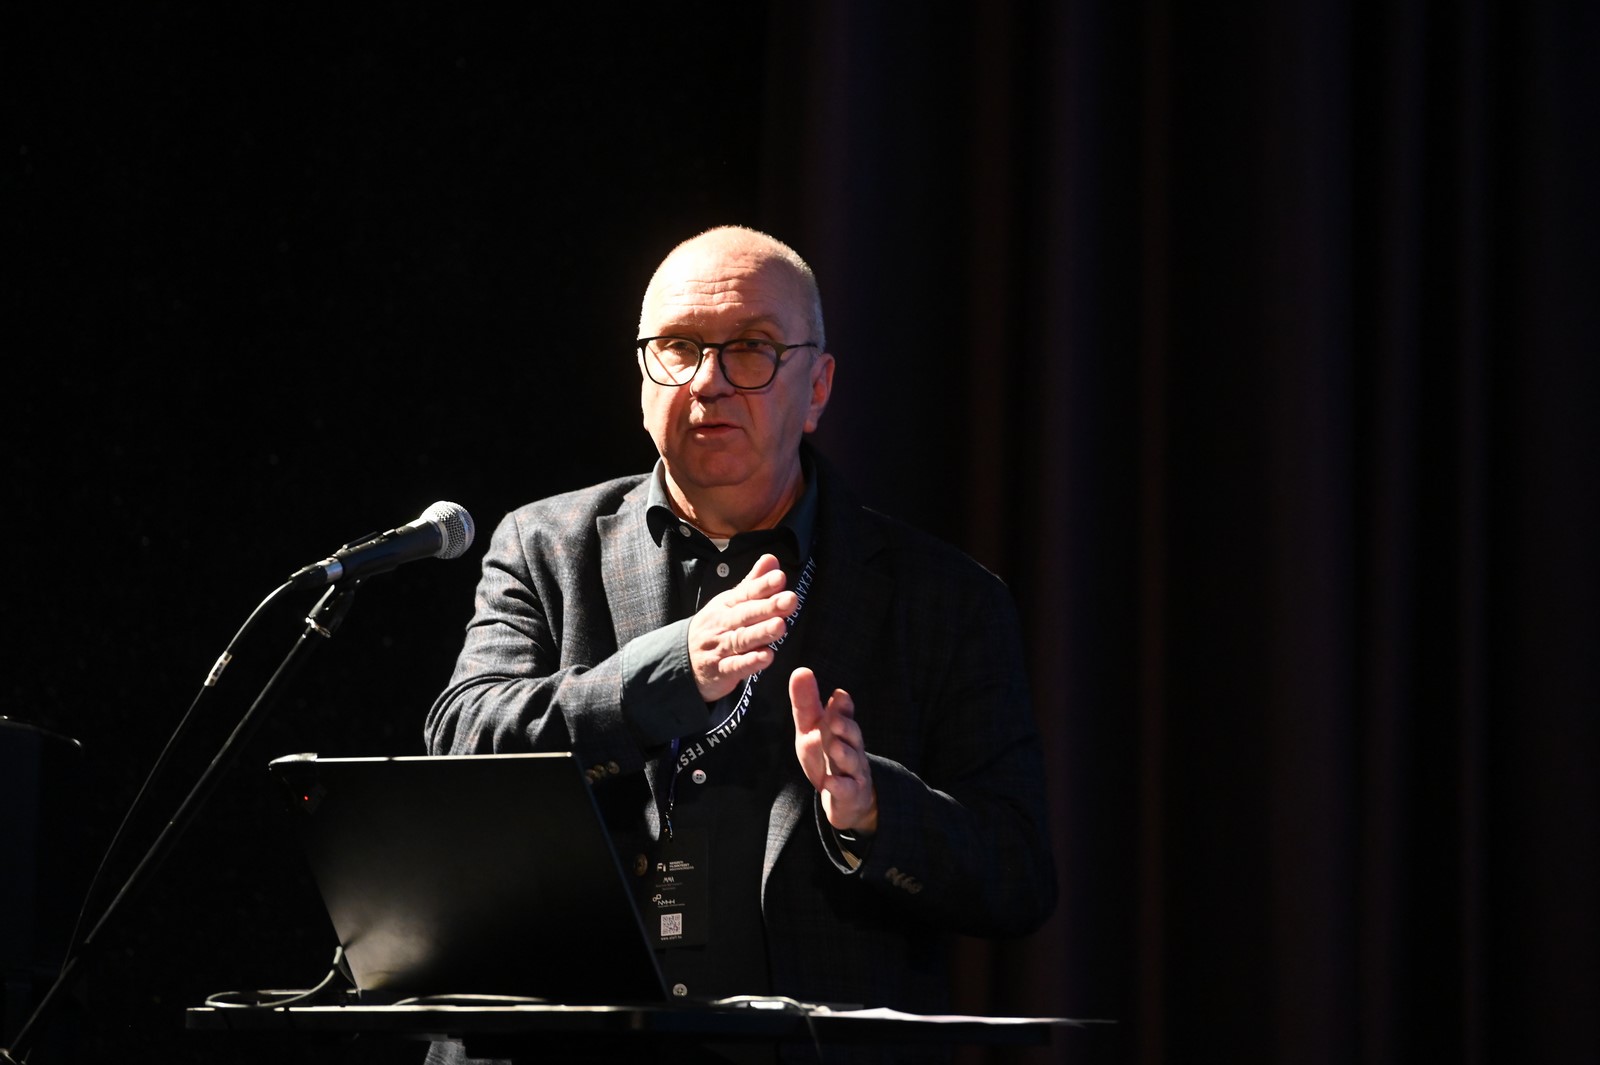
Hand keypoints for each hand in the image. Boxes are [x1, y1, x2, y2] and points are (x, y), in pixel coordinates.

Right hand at [687, 554, 796, 701]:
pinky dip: (750, 662)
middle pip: (746, 614)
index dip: (763, 585)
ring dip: (761, 632)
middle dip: (768, 607)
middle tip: (791, 600)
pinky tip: (767, 657)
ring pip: (742, 639)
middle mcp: (723, 624)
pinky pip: (736, 666)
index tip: (780, 577)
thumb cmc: (715, 627)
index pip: (746, 593)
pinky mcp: (721, 671)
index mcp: (727, 605)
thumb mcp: (729, 603)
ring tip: (781, 626)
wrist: (681, 660)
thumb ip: (753, 583)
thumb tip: (772, 559)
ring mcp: (720, 648)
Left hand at [791, 666, 877, 833]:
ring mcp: (854, 772)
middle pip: (852, 735)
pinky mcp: (851, 794)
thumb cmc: (827, 757)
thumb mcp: (812, 729)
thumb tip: (801, 670)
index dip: (844, 707)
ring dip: (844, 754)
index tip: (839, 696)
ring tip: (834, 747)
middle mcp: (852, 748)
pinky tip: (829, 783)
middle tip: (834, 720)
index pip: (845, 715)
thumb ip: (807, 703)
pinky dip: (839, 786)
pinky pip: (847, 790)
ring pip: (852, 761)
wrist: (846, 799)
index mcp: (842, 730)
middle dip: (845, 727)